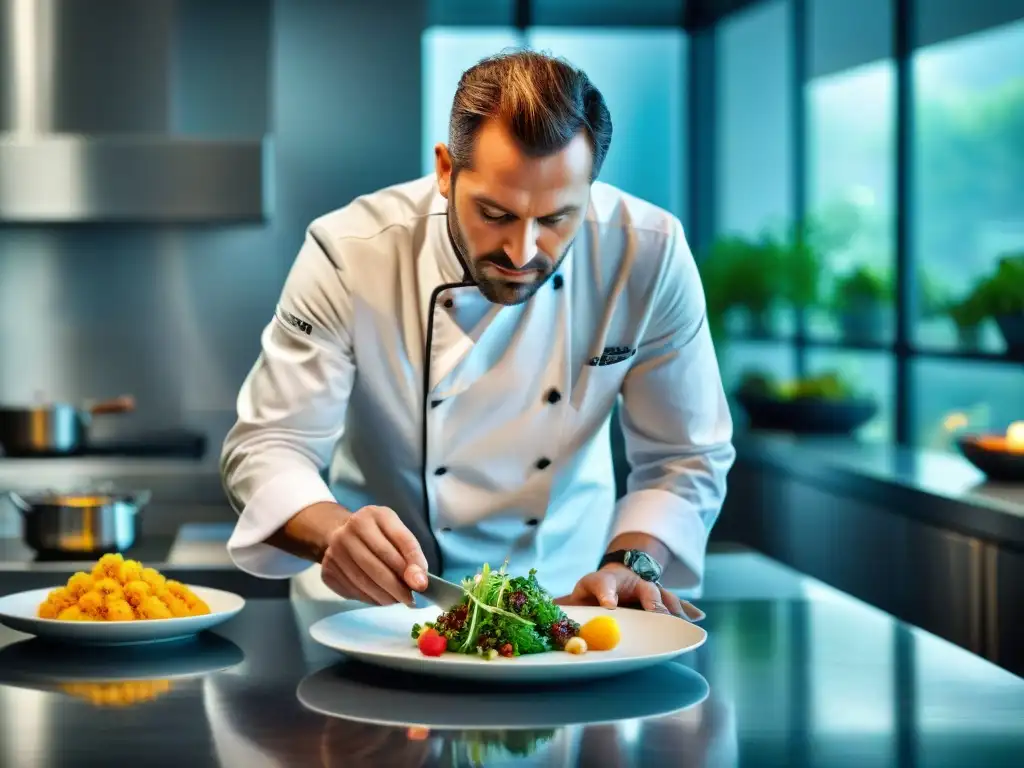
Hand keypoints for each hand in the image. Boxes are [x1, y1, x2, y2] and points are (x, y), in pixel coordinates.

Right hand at [320, 505, 428, 605]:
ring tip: (397, 601)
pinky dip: (370, 598)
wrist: (340, 534)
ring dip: (384, 596)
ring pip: (364, 581)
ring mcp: (334, 550)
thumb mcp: (396, 535)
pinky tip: (379, 598)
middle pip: (378, 564)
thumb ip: (411, 555)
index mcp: (374, 514)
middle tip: (410, 600)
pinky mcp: (327, 570)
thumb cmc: (377, 536)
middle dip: (397, 587)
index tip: (422, 585)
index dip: (413, 564)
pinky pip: (352, 590)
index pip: (400, 539)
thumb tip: (419, 583)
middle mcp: (350, 529)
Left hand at [557, 564, 704, 620]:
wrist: (617, 574)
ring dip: (672, 607)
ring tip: (679, 619)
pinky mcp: (661, 598)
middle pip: (643, 588)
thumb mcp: (577, 594)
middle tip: (656, 612)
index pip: (602, 582)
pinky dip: (686, 610)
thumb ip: (563, 606)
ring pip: (663, 595)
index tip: (610, 605)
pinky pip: (676, 603)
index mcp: (602, 581)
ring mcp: (647, 588)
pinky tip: (696, 619)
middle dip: (651, 600)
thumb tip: (541, 613)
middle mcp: (629, 582)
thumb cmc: (593, 590)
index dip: (606, 592)